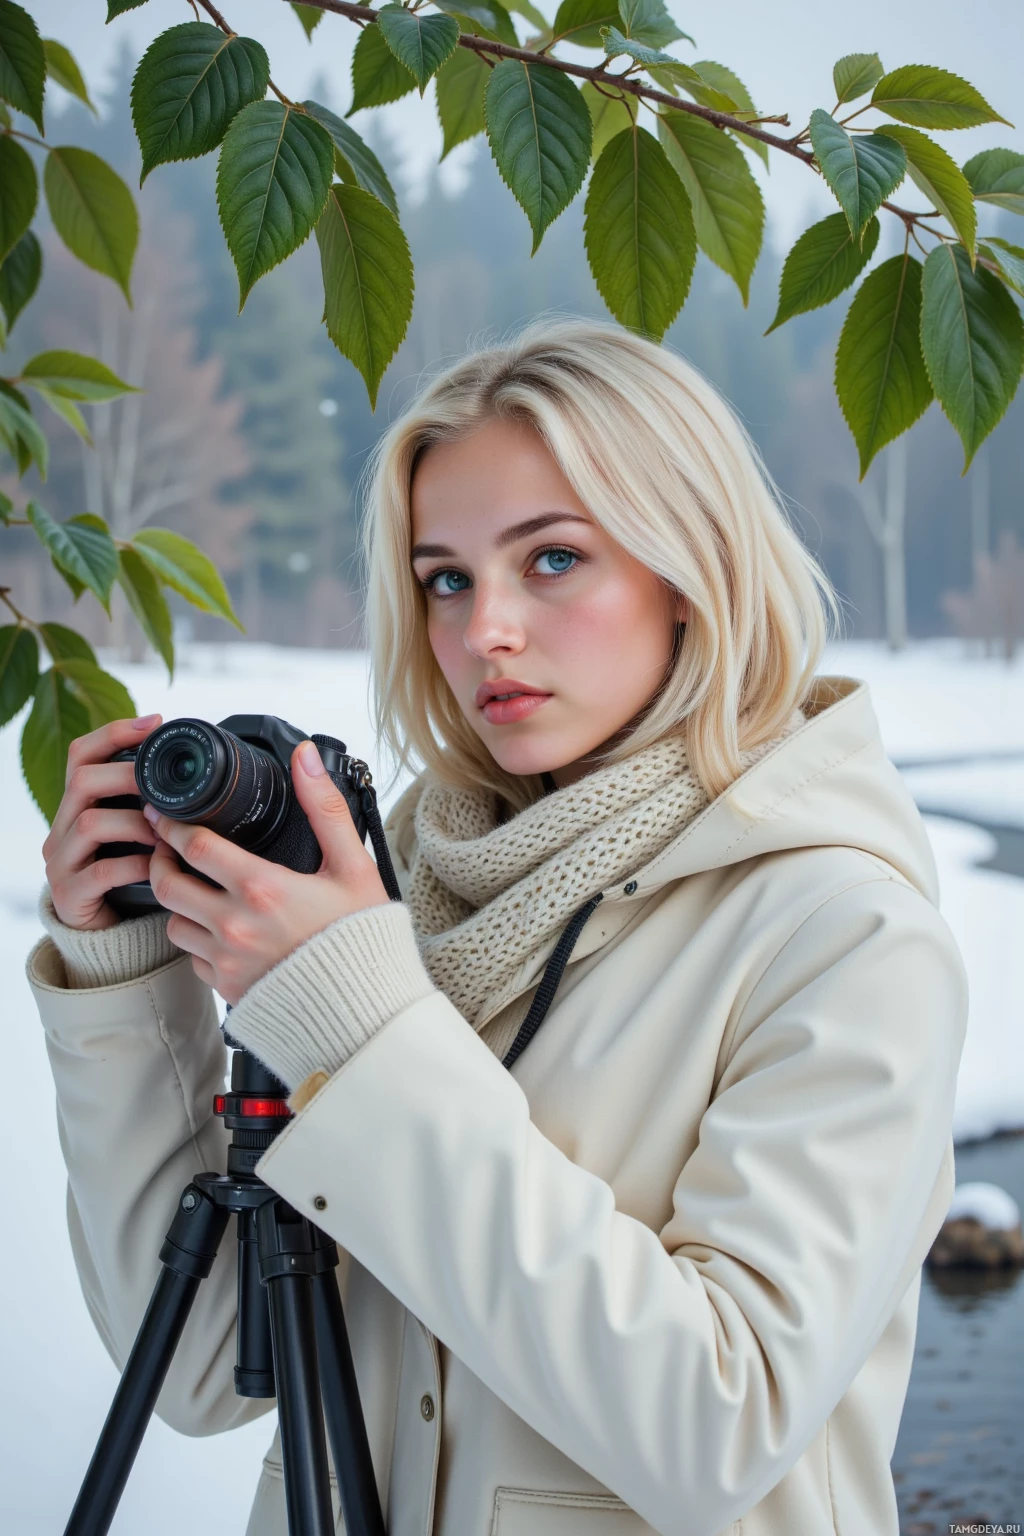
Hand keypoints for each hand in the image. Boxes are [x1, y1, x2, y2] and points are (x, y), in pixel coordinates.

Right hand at [44, 713, 163, 929]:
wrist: (107, 936)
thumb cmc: (130, 878)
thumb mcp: (137, 835)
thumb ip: (150, 805)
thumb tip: (195, 771)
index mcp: (76, 807)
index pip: (81, 755)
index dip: (114, 734)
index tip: (154, 723)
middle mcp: (61, 829)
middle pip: (81, 781)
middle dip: (128, 777)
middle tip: (164, 787)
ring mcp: (61, 862)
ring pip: (89, 823)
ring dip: (136, 823)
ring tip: (166, 832)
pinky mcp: (69, 894)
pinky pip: (101, 870)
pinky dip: (135, 865)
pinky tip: (159, 866)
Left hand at [145, 739, 390, 1003]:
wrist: (367, 1012)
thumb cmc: (363, 938)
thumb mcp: (353, 866)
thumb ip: (325, 807)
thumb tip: (304, 757)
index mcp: (262, 888)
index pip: (193, 846)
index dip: (172, 825)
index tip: (165, 813)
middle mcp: (235, 926)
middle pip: (167, 883)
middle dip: (159, 858)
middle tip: (164, 845)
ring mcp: (226, 962)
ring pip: (174, 923)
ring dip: (178, 902)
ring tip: (193, 887)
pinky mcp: (226, 990)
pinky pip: (193, 959)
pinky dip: (198, 941)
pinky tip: (220, 930)